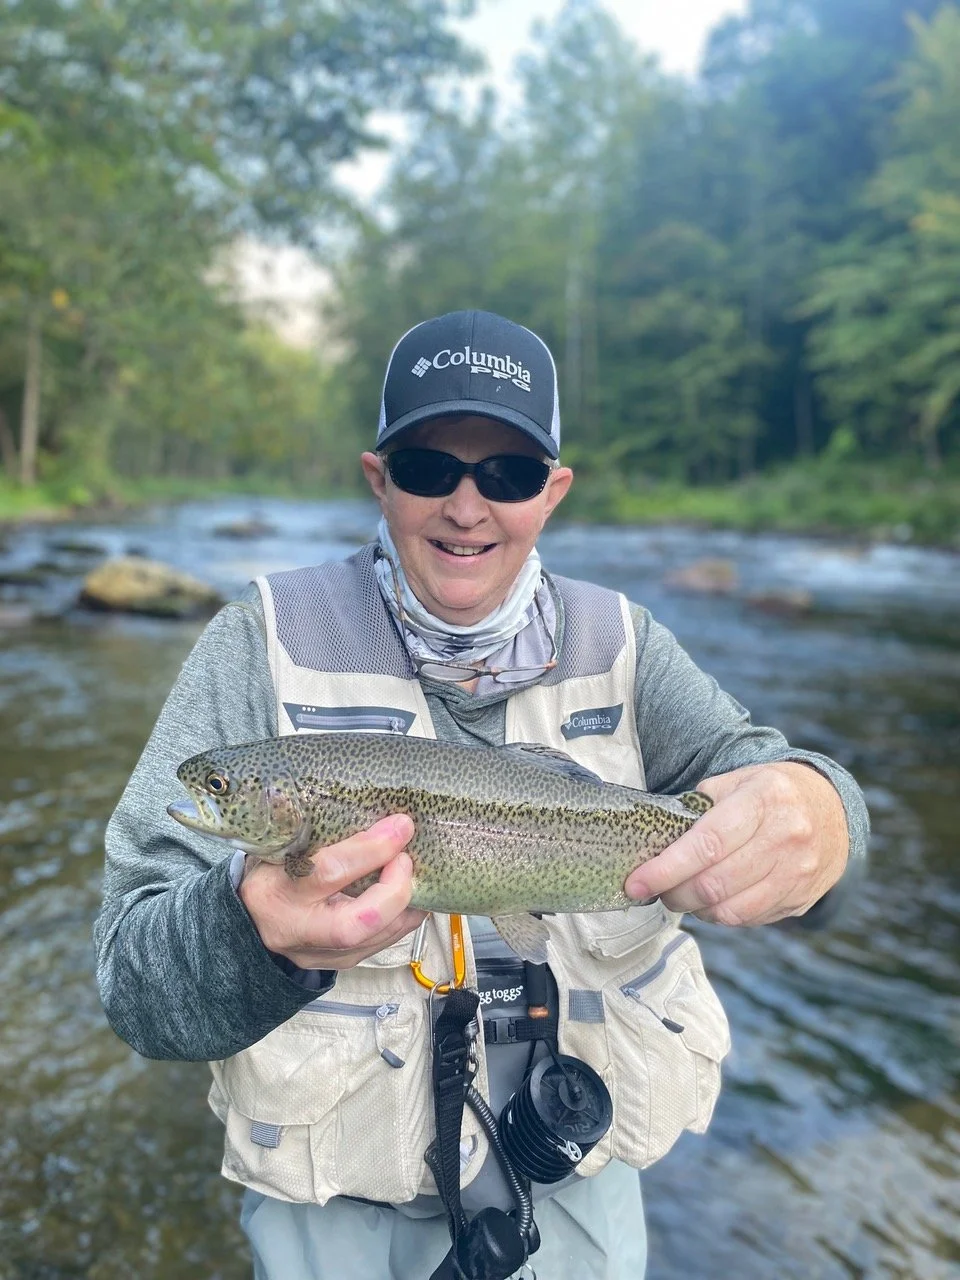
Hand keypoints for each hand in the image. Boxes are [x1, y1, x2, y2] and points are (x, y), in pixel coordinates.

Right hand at [239, 814, 426, 968]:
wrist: (247, 927)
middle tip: (407, 859)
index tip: (400, 826)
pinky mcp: (340, 963)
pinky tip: (411, 895)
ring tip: (418, 873)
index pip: (329, 872)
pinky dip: (402, 918)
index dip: (371, 849)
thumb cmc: (269, 876)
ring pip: (375, 940)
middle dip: (394, 890)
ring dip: (406, 904)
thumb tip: (366, 806)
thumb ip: (314, 831)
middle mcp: (299, 929)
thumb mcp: (279, 847)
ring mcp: (320, 953)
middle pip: (355, 924)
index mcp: (278, 891)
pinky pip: (380, 945)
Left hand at [624, 763, 848, 925]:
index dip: (666, 869)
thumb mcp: (736, 782)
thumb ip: (697, 809)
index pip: (707, 844)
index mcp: (763, 799)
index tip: (636, 883)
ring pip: (731, 910)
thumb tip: (654, 846)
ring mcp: (798, 872)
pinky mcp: (802, 899)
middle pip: (715, 884)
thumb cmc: (768, 794)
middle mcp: (785, 837)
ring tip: (682, 895)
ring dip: (695, 909)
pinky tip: (712, 900)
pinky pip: (750, 919)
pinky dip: (721, 915)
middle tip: (656, 889)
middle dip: (674, 893)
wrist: (831, 809)